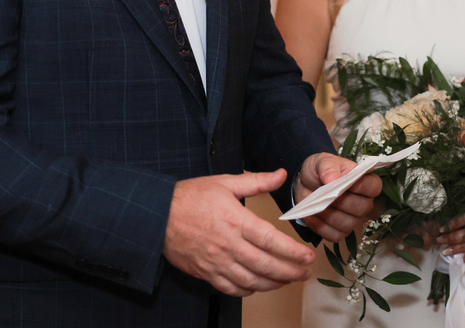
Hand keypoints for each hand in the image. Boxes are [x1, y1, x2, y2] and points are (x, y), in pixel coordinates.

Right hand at [163, 169, 314, 295]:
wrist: (157, 215)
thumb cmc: (190, 196)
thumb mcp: (225, 182)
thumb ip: (256, 181)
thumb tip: (281, 174)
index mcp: (235, 220)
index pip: (271, 241)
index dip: (293, 251)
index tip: (308, 256)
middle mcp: (228, 245)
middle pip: (266, 265)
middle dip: (291, 272)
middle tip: (305, 272)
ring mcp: (217, 262)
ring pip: (252, 281)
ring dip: (274, 283)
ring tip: (289, 280)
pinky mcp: (207, 273)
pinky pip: (232, 289)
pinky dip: (250, 290)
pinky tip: (260, 285)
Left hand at [295, 153, 381, 242]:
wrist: (305, 183)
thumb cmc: (320, 170)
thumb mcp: (322, 161)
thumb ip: (328, 167)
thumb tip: (332, 178)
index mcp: (364, 181)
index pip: (374, 187)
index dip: (363, 187)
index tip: (346, 183)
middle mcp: (363, 202)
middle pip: (361, 208)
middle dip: (341, 202)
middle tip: (325, 195)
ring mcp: (353, 218)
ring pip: (347, 224)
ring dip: (329, 216)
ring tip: (314, 205)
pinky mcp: (339, 231)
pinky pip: (334, 235)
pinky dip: (320, 227)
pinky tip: (311, 215)